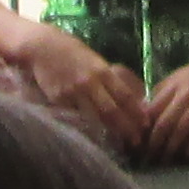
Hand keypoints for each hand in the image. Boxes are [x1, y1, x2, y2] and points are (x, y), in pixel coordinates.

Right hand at [21, 29, 146, 144]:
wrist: (42, 46)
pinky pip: (76, 116)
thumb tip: (122, 95)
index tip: (146, 123)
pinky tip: (95, 137)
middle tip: (137, 140)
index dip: (136, 110)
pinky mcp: (59, 100)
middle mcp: (90, 83)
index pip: (124, 94)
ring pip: (95, 116)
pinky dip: (87, 127)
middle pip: (112, 109)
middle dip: (127, 126)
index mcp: (102, 71)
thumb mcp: (93, 59)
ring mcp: (74, 92)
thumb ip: (105, 76)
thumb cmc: (69, 51)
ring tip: (121, 142)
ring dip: (110, 130)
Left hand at [137, 52, 188, 165]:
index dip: (142, 128)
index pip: (152, 109)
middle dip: (154, 143)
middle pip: (164, 122)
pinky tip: (188, 155)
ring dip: (172, 148)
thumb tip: (145, 108)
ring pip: (182, 129)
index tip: (137, 142)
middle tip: (148, 157)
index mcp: (173, 84)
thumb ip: (164, 91)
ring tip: (166, 160)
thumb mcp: (180, 75)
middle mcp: (185, 93)